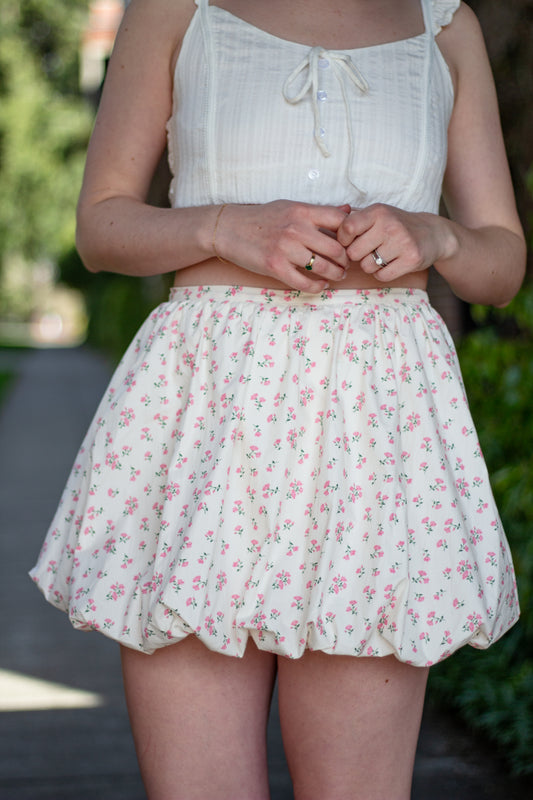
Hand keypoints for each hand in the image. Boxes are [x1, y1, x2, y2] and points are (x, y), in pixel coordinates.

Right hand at [214, 201, 350, 292]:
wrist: (230, 229)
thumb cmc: (262, 218)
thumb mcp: (290, 207)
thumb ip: (318, 212)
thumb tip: (347, 210)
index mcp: (302, 211)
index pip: (340, 222)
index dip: (350, 235)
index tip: (350, 243)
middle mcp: (296, 229)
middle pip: (336, 248)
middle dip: (346, 260)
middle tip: (347, 265)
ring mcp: (285, 249)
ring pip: (323, 267)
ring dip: (335, 274)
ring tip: (337, 275)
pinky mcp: (275, 267)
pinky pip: (304, 282)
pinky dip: (317, 287)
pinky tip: (321, 285)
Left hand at [337, 204, 454, 281]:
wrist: (432, 234)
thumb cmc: (396, 225)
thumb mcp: (377, 214)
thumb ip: (352, 218)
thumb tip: (327, 226)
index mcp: (377, 211)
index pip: (347, 229)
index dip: (343, 240)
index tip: (351, 242)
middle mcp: (389, 224)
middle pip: (354, 253)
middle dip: (358, 256)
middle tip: (369, 251)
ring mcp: (402, 242)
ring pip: (367, 266)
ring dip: (370, 266)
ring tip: (382, 256)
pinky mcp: (411, 259)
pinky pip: (382, 276)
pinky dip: (382, 274)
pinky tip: (391, 264)